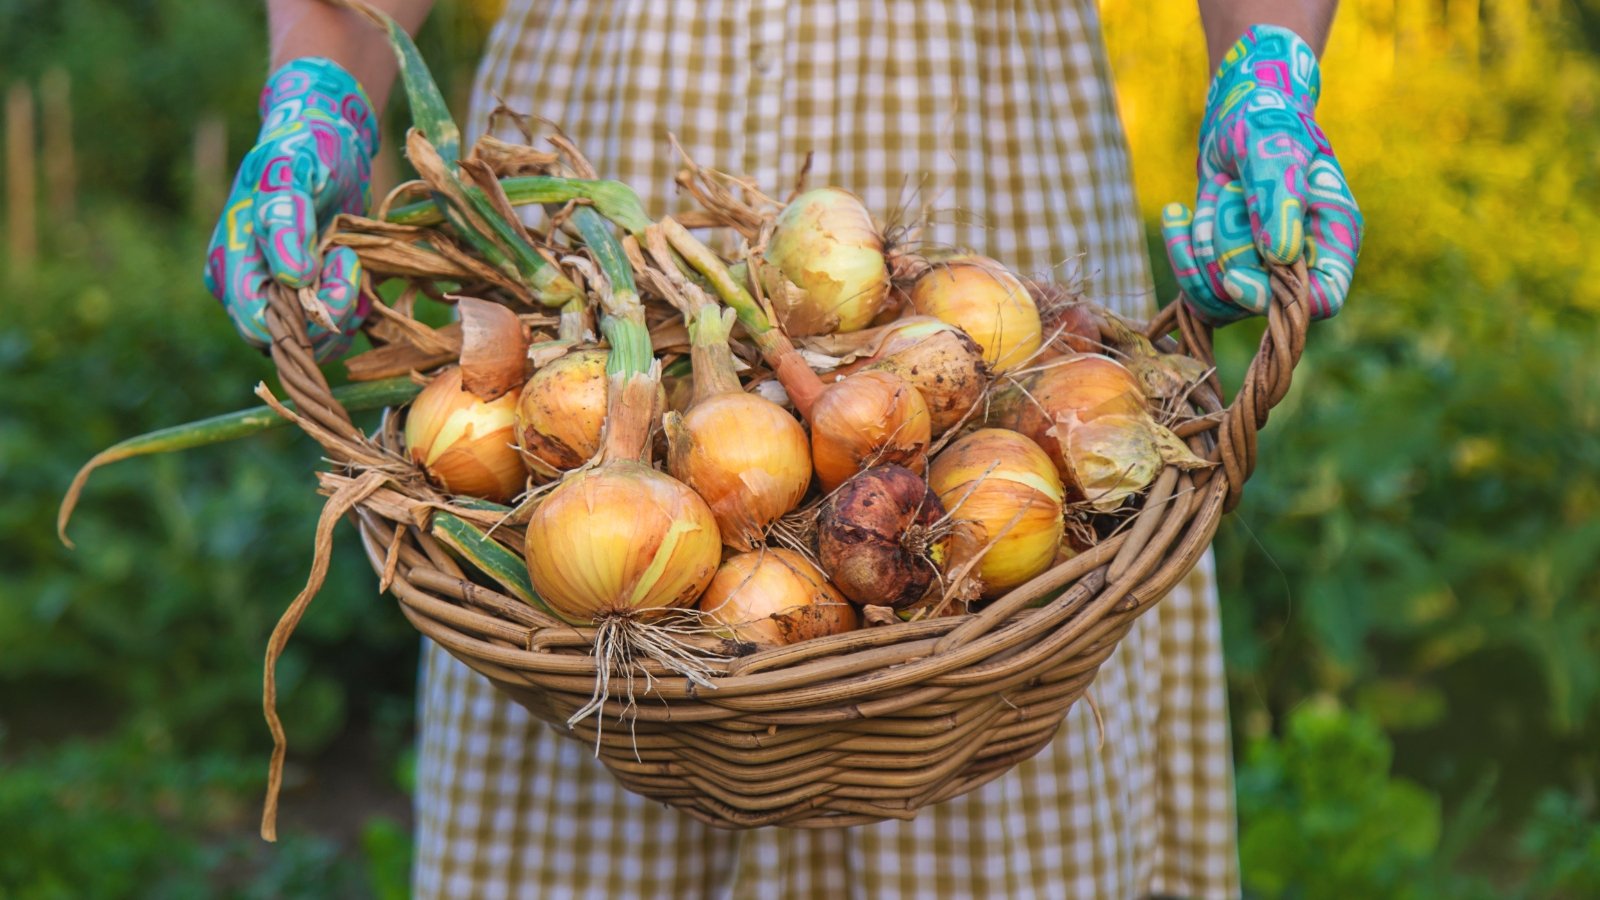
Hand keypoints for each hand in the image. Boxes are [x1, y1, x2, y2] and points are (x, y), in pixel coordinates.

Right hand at [204, 57, 377, 359]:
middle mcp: (252, 288)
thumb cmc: (302, 149)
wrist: (327, 142)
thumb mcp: (290, 171)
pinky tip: (358, 271)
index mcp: (231, 263)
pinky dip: (355, 309)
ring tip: (350, 259)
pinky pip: (336, 331)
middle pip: (289, 341)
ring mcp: (282, 298)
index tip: (327, 264)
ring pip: (316, 342)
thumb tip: (292, 277)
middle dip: (327, 311)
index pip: (256, 322)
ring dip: (345, 308)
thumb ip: (285, 220)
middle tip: (346, 260)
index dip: (298, 313)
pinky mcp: (312, 300)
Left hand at [1162, 25, 1362, 323]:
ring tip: (1213, 190)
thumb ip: (1278, 195)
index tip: (1235, 277)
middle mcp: (1301, 262)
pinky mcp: (1228, 269)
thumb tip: (1281, 255)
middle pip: (1257, 300)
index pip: (1322, 298)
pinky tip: (1176, 214)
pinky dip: (1181, 253)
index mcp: (1333, 236)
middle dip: (1226, 248)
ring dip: (1201, 247)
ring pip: (1221, 299)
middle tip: (1228, 188)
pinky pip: (1197, 290)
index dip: (1276, 299)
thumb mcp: (1273, 145)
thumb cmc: (1267, 120)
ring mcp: (1263, 270)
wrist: (1237, 117)